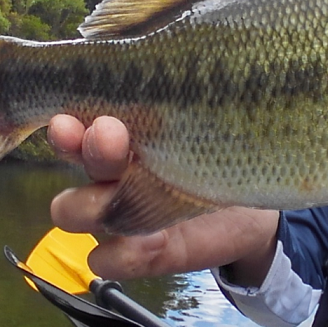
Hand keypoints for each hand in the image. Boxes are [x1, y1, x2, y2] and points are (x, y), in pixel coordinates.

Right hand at [47, 115, 279, 285]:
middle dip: (86, 150)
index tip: (72, 118)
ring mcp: (123, 212)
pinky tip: (152, 240)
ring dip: (92, 204)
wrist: (257, 197)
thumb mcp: (213, 119)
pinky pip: (107, 260)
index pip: (78, 122)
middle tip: (110, 134)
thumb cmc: (228, 144)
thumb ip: (190, 103)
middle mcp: (114, 169)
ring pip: (72, 212)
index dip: (69, 124)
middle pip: (74, 163)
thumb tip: (181, 66)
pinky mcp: (142, 252)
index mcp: (124, 129)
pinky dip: (123, 252)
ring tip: (129, 193)